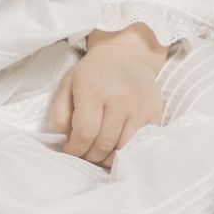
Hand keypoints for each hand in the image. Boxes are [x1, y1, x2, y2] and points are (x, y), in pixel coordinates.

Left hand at [49, 40, 165, 166]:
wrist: (126, 56)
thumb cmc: (93, 73)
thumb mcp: (68, 83)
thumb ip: (60, 111)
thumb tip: (64, 136)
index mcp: (94, 90)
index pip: (85, 132)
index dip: (75, 148)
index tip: (71, 149)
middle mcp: (119, 98)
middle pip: (103, 144)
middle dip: (90, 155)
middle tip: (84, 152)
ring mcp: (139, 107)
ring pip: (122, 148)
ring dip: (107, 157)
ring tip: (99, 151)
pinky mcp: (154, 113)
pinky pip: (139, 143)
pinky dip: (125, 150)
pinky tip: (115, 145)